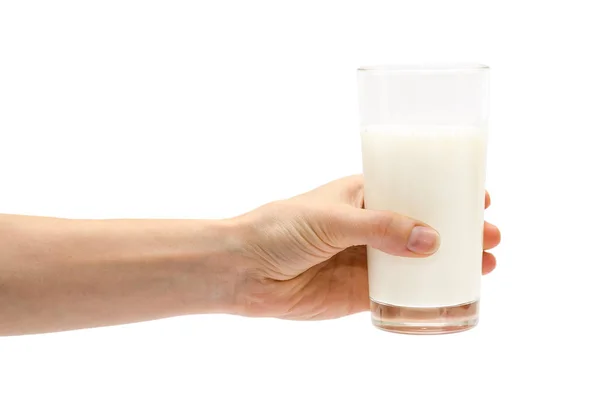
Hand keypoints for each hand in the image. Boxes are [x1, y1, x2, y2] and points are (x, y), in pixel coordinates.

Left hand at [236, 175, 500, 319]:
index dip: (447, 194)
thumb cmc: (280, 228)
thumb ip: (380, 227)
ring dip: (449, 265)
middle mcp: (370, 227)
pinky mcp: (359, 292)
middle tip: (492, 239)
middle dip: (459, 232)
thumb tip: (432, 240)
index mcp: (363, 196)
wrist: (244, 270)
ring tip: (485, 268)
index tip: (481, 197)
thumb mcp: (333, 217)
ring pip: (417, 263)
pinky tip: (449, 299)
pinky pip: (399, 294)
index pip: (414, 190)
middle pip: (424, 228)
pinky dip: (424, 297)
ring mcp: (366, 261)